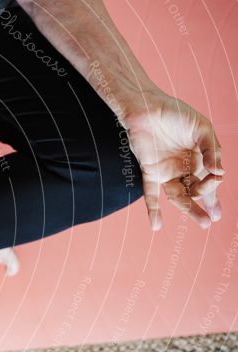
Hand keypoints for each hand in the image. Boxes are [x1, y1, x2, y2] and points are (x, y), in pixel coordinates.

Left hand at [122, 93, 224, 229]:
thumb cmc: (176, 114)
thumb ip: (212, 150)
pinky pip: (151, 195)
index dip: (215, 188)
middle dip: (206, 204)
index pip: (210, 179)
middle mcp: (183, 168)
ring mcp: (166, 171)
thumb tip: (220, 173)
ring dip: (189, 210)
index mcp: (199, 158)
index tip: (216, 181)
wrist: (148, 107)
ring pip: (178, 196)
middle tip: (212, 219)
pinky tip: (156, 226)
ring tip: (203, 223)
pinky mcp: (150, 172)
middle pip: (196, 191)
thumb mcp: (202, 129)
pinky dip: (153, 210)